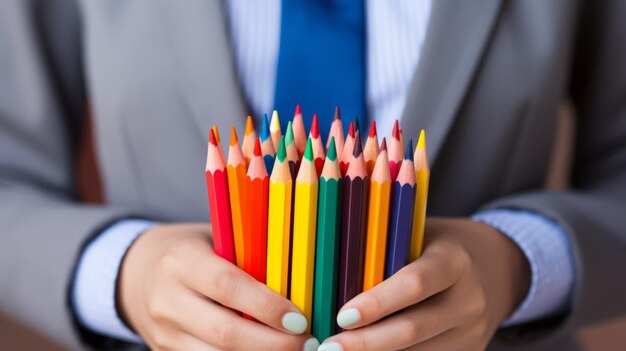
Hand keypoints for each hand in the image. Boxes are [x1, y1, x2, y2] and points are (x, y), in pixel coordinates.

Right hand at [117, 223, 318, 350]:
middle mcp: (167, 299)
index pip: (227, 286)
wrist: (137, 273)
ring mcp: (163, 332)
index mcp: (181, 261)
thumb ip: (248, 258)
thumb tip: (302, 280)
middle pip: (225, 332)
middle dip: (272, 344)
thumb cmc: (192, 252)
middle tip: (307, 342)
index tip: (299, 318)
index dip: (266, 305)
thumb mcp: (214, 240)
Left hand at [320, 218, 529, 350]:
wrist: (495, 269)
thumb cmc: (439, 246)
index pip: (414, 284)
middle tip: (329, 347)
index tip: (342, 315)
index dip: (377, 302)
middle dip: (367, 343)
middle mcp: (469, 300)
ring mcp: (472, 332)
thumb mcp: (419, 233)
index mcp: (454, 261)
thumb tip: (332, 263)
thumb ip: (386, 246)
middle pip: (413, 329)